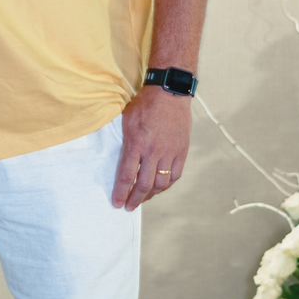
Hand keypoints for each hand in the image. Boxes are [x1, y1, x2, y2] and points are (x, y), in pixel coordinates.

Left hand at [111, 88, 191, 210]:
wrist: (169, 92)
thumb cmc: (144, 104)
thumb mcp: (126, 120)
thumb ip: (125, 142)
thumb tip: (120, 160)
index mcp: (137, 143)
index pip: (127, 175)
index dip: (121, 192)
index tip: (117, 203)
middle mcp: (153, 150)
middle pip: (144, 184)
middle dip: (135, 199)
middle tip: (129, 207)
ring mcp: (170, 151)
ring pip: (161, 183)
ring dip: (151, 194)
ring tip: (143, 198)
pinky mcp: (181, 150)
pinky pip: (175, 174)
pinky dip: (167, 184)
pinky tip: (160, 187)